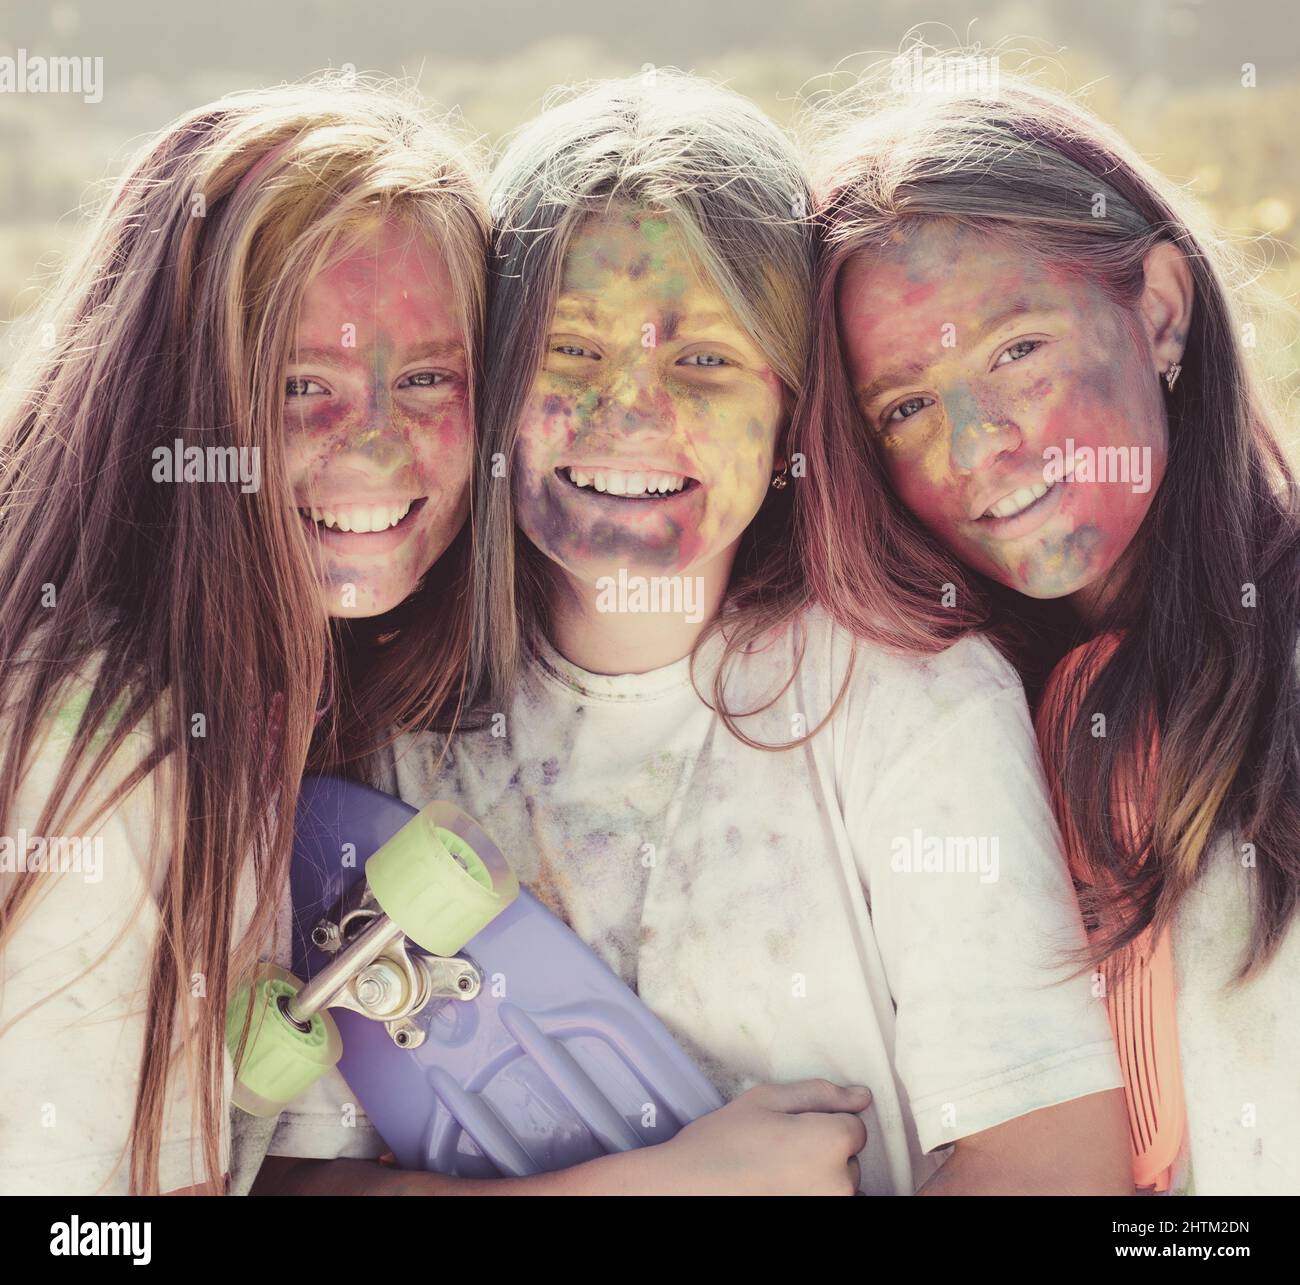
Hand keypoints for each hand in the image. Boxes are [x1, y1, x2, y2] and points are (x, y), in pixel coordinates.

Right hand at [647, 1079, 870, 1194]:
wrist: (692, 1186)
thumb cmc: (727, 1139)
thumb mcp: (769, 1099)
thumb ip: (821, 1094)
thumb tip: (862, 1096)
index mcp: (833, 1142)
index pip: (855, 1126)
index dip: (825, 1119)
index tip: (792, 1124)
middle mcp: (841, 1182)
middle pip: (849, 1156)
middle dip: (824, 1147)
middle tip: (780, 1145)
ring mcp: (828, 1206)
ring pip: (839, 1182)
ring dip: (819, 1173)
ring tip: (777, 1168)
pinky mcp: (817, 1217)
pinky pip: (826, 1198)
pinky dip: (810, 1190)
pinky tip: (781, 1184)